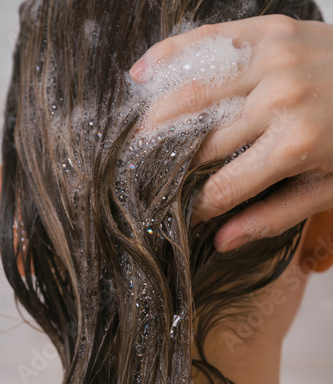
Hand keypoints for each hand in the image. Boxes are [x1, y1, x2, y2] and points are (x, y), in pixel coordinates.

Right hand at [130, 15, 332, 251]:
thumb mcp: (327, 190)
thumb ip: (274, 215)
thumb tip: (222, 241)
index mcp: (293, 147)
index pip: (221, 188)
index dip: (194, 208)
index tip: (176, 216)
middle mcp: (277, 101)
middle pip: (198, 142)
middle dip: (164, 168)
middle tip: (139, 182)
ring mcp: (271, 60)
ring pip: (191, 93)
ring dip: (154, 121)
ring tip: (133, 141)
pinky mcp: (269, 30)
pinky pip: (206, 41)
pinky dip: (169, 58)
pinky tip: (140, 75)